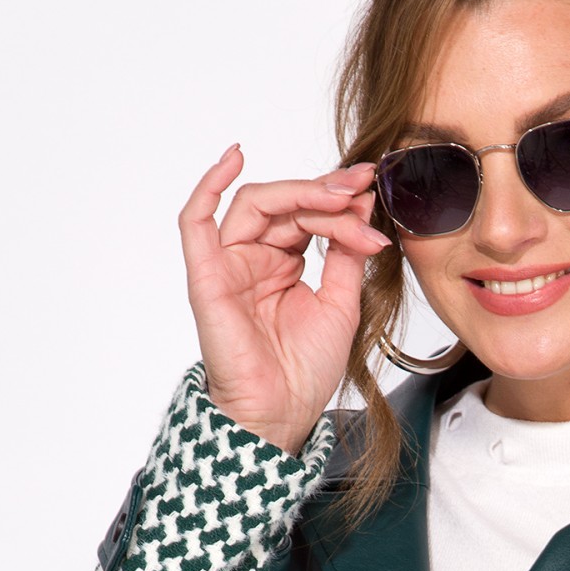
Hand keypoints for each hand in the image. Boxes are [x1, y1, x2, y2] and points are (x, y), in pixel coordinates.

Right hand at [176, 144, 392, 453]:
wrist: (283, 412)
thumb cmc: (305, 370)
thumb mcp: (341, 303)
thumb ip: (346, 255)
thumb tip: (360, 206)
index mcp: (284, 264)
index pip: (308, 215)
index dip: (340, 201)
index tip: (374, 189)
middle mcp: (254, 259)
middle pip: (286, 205)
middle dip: (327, 193)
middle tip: (362, 189)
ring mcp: (229, 265)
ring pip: (257, 205)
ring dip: (301, 193)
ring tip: (340, 196)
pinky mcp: (208, 277)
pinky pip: (195, 222)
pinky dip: (209, 186)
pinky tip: (234, 158)